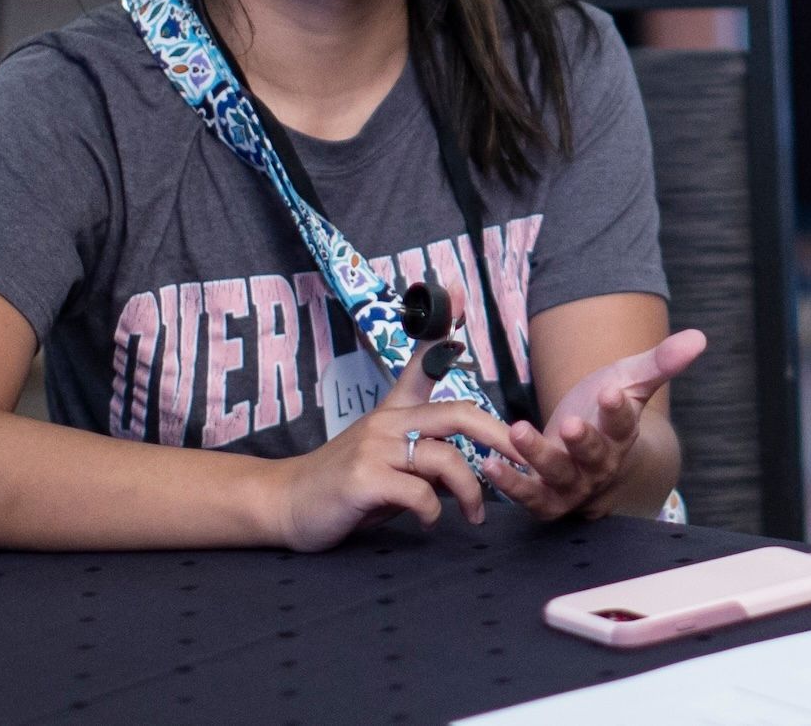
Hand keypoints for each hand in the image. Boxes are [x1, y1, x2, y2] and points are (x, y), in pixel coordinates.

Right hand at [273, 323, 528, 552]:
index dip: (442, 324)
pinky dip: (434, 512)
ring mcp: (375, 447)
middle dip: (498, 436)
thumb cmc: (346, 483)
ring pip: (446, 459)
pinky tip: (428, 521)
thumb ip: (426, 458)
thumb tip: (467, 468)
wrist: (289, 502)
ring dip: (470, 493)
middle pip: (456, 413)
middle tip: (521, 462)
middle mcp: (387, 421)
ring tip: (474, 516)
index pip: (422, 360)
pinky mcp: (365, 479)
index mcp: (394, 410)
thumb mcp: (389, 461)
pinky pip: (421, 494)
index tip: (457, 289)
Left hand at [481, 328, 705, 520]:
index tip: (610, 392)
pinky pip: (531, 496)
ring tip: (520, 431)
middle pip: (595, 457)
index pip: (624, 424)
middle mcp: (600, 464)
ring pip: (559, 477)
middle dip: (583, 441)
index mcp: (622, 435)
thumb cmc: (610, 412)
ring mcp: (573, 483)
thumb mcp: (631, 381)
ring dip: (539, 457)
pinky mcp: (546, 496)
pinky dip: (511, 484)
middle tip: (570, 423)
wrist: (597, 455)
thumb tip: (700, 337)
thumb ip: (661, 362)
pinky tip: (491, 463)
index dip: (618, 410)